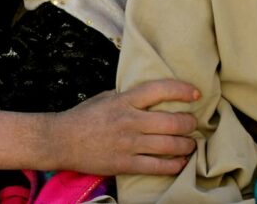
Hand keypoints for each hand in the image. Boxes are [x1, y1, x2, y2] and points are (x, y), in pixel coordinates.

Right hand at [44, 79, 198, 175]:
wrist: (61, 140)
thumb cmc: (83, 117)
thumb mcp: (105, 97)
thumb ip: (127, 96)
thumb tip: (150, 95)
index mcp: (124, 100)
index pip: (159, 90)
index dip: (181, 90)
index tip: (195, 94)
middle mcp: (129, 121)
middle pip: (172, 121)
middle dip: (190, 123)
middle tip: (194, 124)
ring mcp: (128, 144)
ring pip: (169, 145)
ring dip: (187, 145)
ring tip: (191, 144)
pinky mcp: (125, 164)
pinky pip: (158, 166)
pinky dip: (175, 165)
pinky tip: (181, 162)